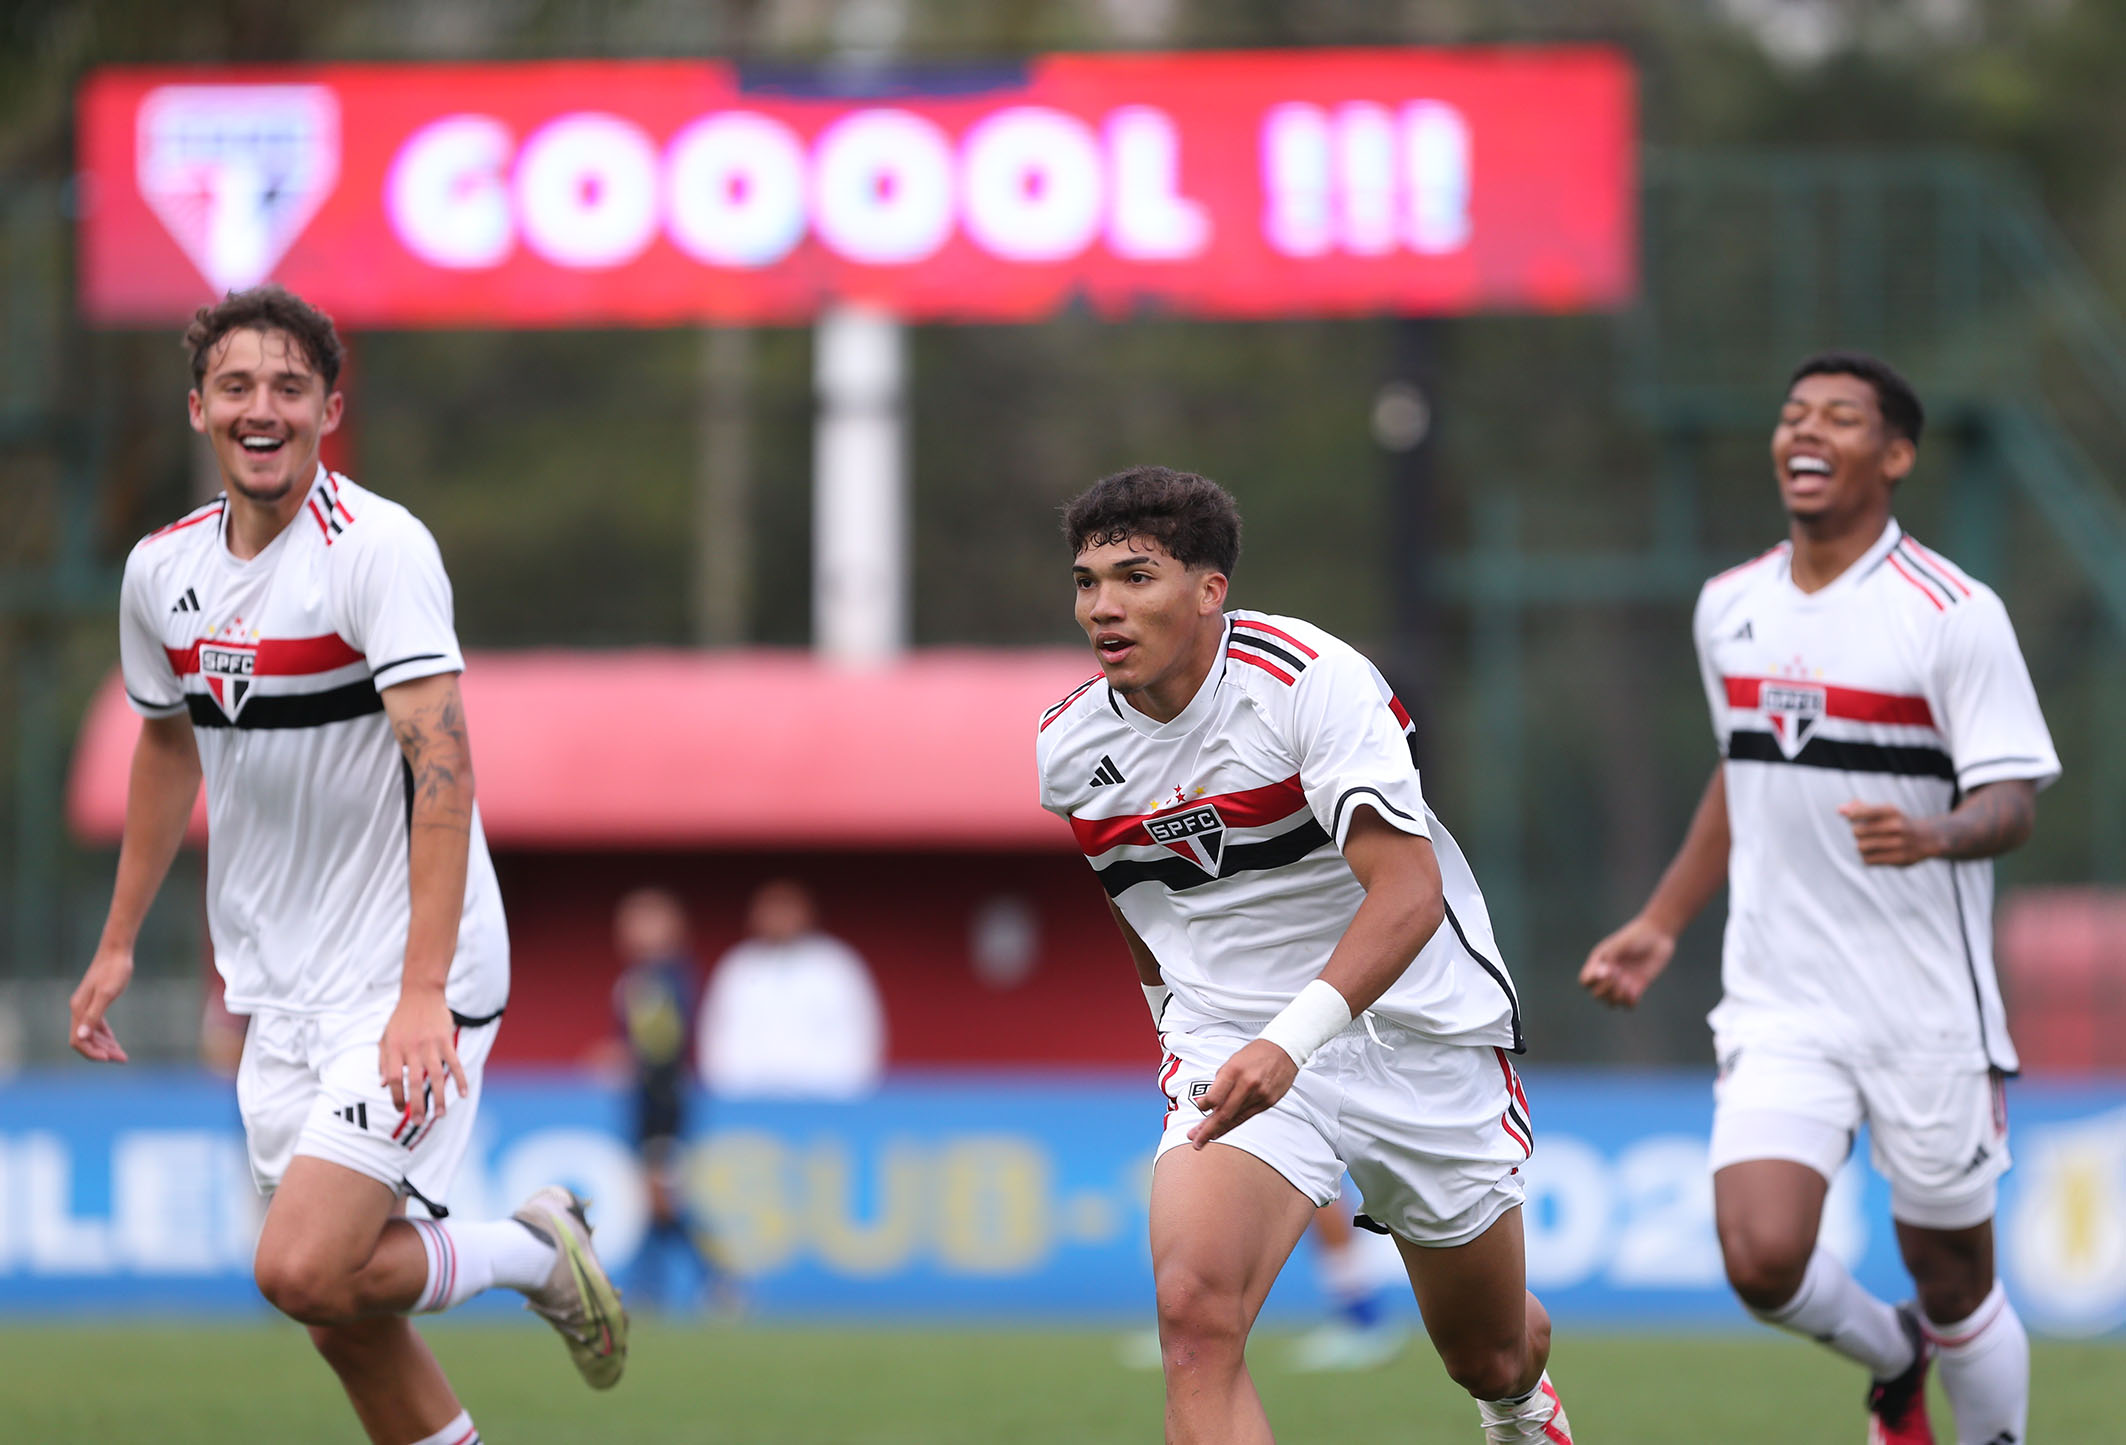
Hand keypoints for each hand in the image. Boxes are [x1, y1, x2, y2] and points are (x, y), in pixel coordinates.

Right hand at [69, 943, 134, 1062]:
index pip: (78, 1040)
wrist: (117, 951)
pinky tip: (114, 1042)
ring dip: (105, 1046)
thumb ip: (94, 1016)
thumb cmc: (114, 970)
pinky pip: (97, 1025)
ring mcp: (86, 1006)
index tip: (110, 1058)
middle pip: (85, 1039)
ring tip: (122, 1055)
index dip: (91, 1052)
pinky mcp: (96, 1002)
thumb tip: (81, 1037)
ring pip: (92, 1034)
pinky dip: (105, 1036)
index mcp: (79, 1009)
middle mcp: (79, 1009)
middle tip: (123, 1059)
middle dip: (102, 1051)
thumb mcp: (107, 994)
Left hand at [378, 987, 466, 1122]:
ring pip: (436, 1077)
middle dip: (417, 1105)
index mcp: (394, 1049)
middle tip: (418, 1122)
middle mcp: (411, 1048)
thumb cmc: (401, 1018)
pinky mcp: (446, 1040)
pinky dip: (460, 1079)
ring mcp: (430, 1044)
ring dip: (439, 1098)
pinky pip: (455, 1063)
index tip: (400, 1110)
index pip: (393, 1079)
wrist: (421, 993)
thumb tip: (382, 1085)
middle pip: (414, 1082)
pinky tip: (463, 1094)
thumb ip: (383, 1060)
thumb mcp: (385, 1037)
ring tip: (440, 1115)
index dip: (396, 1097)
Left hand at [1188, 1038, 1297, 1148]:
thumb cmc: (1255, 1054)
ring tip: (1205, 1139)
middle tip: (1195, 1141)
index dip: (1204, 1107)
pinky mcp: (1268, 1102)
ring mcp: (1259, 1095)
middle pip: (1224, 1113)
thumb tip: (1206, 1103)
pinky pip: (1247, 1116)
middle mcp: (1247, 1084)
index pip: (1215, 1097)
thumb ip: (1220, 1083)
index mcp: (1234, 1070)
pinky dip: (1233, 1124)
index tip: (1199, 1109)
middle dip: (1207, 1130)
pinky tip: (1223, 1131)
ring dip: (1218, 1130)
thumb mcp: (1232, 1061)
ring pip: (1235, 1118)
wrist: (1284, 1049)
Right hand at [1579, 916, 1675, 1008]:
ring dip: (1618, 997)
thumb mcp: (1619, 944)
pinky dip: (1630, 1002)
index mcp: (1599, 963)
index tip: (1607, 970)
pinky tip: (1636, 991)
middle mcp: (1608, 974)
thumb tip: (1600, 976)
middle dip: (1606, 989)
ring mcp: (1622, 982)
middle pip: (1597, 994)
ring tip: (1628, 984)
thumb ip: (1608, 958)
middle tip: (1619, 974)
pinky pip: (1628, 1005)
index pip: (1585, 981)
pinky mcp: (1637, 987)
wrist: (1657, 935)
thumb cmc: (1636, 937)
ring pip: (1611, 1002)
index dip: (1593, 981)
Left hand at [1838, 801, 1936, 866]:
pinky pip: (1868, 860)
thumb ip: (1860, 808)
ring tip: (1869, 844)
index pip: (1861, 812)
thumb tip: (1839, 810)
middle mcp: (1896, 826)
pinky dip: (1867, 857)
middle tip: (1865, 833)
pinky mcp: (1899, 859)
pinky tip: (1875, 853)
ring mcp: (1899, 843)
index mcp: (1891, 811)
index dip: (1852, 816)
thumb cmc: (1896, 823)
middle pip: (1857, 832)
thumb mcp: (1883, 811)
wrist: (1926, 839)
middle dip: (1857, 833)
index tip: (1854, 818)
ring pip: (1861, 847)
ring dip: (1861, 846)